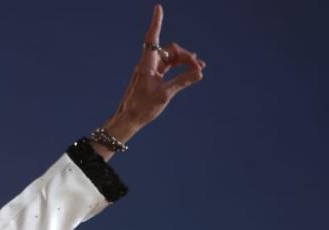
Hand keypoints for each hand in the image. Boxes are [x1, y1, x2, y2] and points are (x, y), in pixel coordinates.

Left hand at [103, 4, 206, 143]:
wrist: (129, 119)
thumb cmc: (142, 107)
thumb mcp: (165, 94)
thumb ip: (183, 82)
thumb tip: (199, 73)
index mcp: (147, 64)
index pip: (152, 38)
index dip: (156, 22)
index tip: (158, 8)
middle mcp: (148, 64)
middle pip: (170, 50)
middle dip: (185, 55)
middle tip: (199, 67)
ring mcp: (151, 70)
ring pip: (171, 58)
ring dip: (185, 61)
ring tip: (199, 68)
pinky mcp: (153, 76)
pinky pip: (169, 66)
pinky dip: (179, 67)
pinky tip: (191, 71)